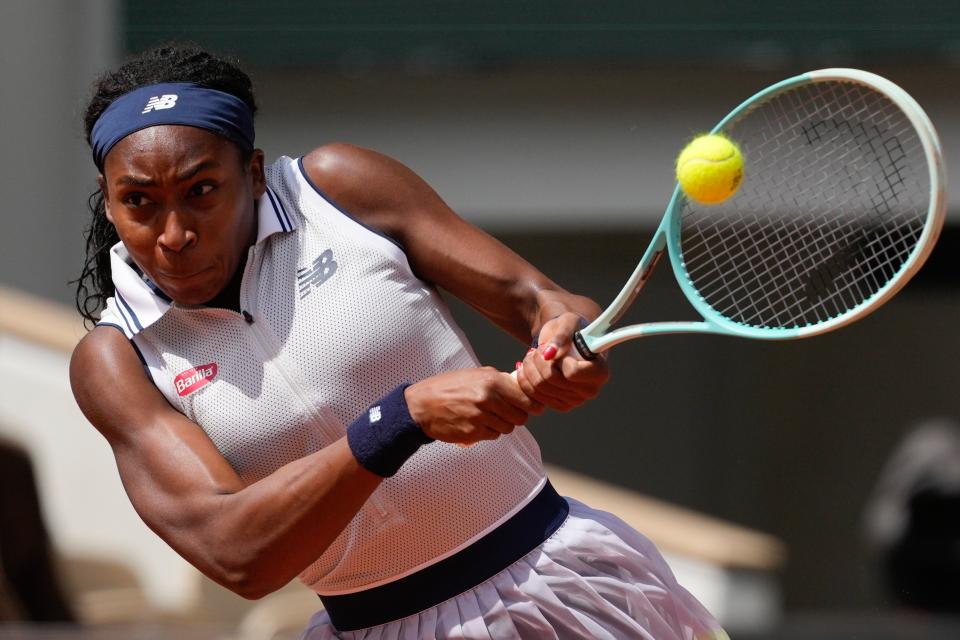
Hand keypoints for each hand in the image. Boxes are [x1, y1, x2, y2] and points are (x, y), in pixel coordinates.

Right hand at [404, 368, 544, 444]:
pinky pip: (493, 436)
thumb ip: (500, 380)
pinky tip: (477, 424)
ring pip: (508, 428)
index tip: (534, 407)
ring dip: (502, 425)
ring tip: (487, 417)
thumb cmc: (449, 387)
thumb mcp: (475, 374)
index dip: (533, 405)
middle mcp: (488, 399)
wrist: (421, 406)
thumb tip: (523, 385)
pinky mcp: (473, 433)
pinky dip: (489, 432)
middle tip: (505, 412)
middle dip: (516, 416)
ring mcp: (480, 418)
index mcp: (491, 382)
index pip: (527, 399)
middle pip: (520, 417)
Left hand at [516, 312, 609, 411]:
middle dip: (538, 360)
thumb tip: (550, 353)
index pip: (572, 373)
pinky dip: (525, 379)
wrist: (566, 342)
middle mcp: (590, 390)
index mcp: (600, 372)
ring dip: (529, 367)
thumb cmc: (571, 330)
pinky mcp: (560, 405)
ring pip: (539, 387)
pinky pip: (533, 396)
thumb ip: (561, 335)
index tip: (556, 348)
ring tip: (532, 355)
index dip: (559, 360)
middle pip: (551, 380)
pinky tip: (526, 366)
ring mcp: (575, 401)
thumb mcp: (567, 323)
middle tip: (538, 349)